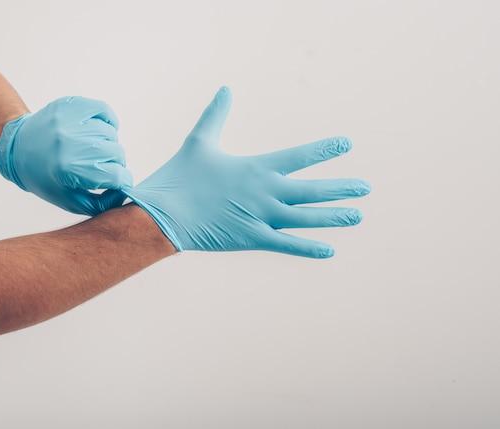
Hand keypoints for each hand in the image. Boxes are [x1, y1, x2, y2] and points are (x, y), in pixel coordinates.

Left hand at [0, 96, 131, 214]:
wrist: (17, 149)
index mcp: (70, 169)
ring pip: (112, 134)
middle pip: (118, 154)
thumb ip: (103, 203)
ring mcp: (69, 120)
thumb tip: (126, 192)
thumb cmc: (45, 179)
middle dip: (115, 164)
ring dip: (108, 144)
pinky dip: (108, 121)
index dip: (122, 182)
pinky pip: (104, 110)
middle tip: (102, 167)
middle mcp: (69, 142)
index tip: (118, 183)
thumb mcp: (71, 201)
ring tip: (93, 150)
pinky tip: (99, 131)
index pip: (117, 176)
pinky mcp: (70, 105)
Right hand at [123, 87, 370, 257]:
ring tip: (358, 214)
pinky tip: (330, 250)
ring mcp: (261, 216)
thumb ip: (216, 114)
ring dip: (334, 216)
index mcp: (256, 167)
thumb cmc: (180, 176)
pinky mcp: (252, 238)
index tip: (347, 143)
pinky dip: (309, 248)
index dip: (325, 149)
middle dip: (342, 188)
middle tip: (366, 187)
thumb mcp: (200, 141)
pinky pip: (287, 244)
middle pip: (313, 189)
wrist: (162, 214)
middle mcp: (266, 191)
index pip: (299, 155)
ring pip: (307, 217)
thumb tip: (225, 88)